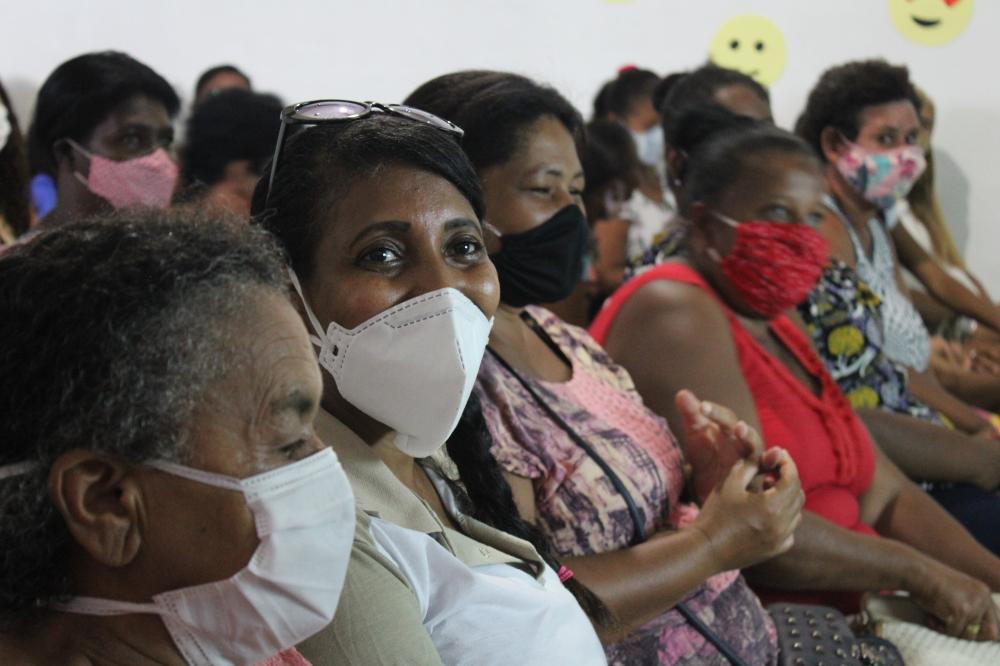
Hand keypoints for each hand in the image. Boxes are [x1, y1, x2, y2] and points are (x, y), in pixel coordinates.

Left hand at [675, 389, 762, 502]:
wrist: (708, 487)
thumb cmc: (705, 456)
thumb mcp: (696, 435)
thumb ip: (691, 414)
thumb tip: (681, 393)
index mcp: (727, 428)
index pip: (723, 417)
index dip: (714, 412)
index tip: (701, 406)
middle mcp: (741, 440)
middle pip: (742, 431)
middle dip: (740, 429)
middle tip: (738, 427)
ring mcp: (750, 456)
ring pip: (755, 446)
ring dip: (752, 441)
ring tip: (744, 433)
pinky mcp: (755, 474)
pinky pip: (767, 467)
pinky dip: (772, 461)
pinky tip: (775, 455)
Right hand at [690, 448, 804, 571]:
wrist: (705, 548)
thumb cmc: (715, 514)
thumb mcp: (730, 483)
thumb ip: (752, 465)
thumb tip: (770, 454)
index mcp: (771, 506)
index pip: (792, 479)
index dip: (788, 463)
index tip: (780, 455)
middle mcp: (782, 524)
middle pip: (798, 495)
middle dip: (788, 479)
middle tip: (771, 472)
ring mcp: (781, 539)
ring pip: (797, 512)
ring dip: (787, 498)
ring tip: (766, 491)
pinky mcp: (776, 550)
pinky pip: (791, 529)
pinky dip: (785, 517)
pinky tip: (767, 513)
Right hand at [911, 560, 999, 640]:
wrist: (915, 571)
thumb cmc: (929, 582)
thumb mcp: (956, 592)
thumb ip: (971, 608)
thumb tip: (979, 634)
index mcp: (983, 592)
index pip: (996, 624)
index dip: (982, 632)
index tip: (964, 631)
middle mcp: (983, 598)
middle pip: (989, 634)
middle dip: (969, 635)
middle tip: (949, 627)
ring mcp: (973, 605)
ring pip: (969, 635)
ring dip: (951, 631)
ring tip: (934, 619)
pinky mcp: (960, 612)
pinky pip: (953, 632)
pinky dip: (939, 628)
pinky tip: (929, 617)